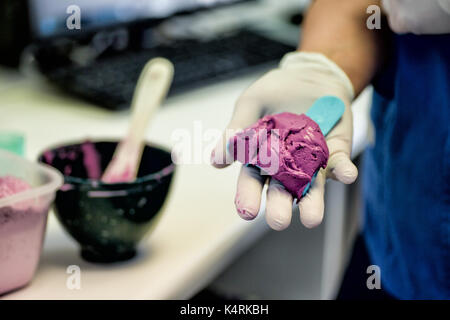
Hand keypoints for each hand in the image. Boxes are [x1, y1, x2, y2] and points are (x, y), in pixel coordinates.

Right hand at [211, 52, 357, 229]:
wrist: (309, 75)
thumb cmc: (275, 92)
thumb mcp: (251, 104)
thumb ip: (236, 131)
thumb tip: (215, 161)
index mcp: (260, 159)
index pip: (251, 182)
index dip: (248, 196)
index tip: (246, 212)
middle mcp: (285, 167)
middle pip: (280, 191)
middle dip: (279, 207)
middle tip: (278, 221)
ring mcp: (312, 162)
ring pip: (311, 187)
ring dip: (312, 202)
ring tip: (311, 219)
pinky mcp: (336, 152)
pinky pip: (340, 164)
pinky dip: (343, 171)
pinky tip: (346, 175)